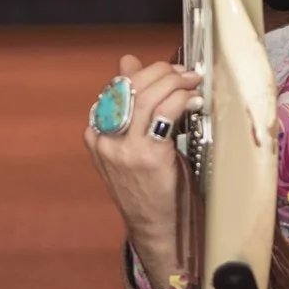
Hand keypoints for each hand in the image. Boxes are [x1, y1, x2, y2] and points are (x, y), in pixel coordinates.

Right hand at [80, 53, 199, 285]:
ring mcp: (123, 149)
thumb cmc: (147, 186)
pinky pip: (163, 114)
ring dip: (174, 82)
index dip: (143, 73)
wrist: (155, 227)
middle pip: (129, 88)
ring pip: (146, 97)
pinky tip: (192, 101)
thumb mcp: (132, 143)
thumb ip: (130, 105)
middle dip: (160, 72)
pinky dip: (181, 100)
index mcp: (96, 136)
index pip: (115, 88)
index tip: (166, 70)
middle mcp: (104, 141)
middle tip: (184, 72)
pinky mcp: (147, 156)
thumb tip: (127, 61)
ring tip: (192, 81)